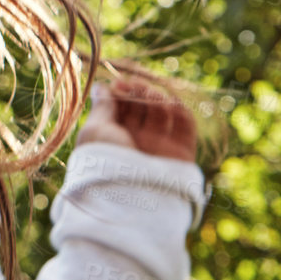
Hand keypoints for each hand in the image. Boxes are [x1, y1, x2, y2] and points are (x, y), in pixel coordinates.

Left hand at [75, 77, 196, 161]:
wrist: (130, 196)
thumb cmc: (104, 162)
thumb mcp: (95, 131)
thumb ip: (102, 107)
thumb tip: (100, 86)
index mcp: (113, 136)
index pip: (121, 106)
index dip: (121, 91)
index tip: (117, 83)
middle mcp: (136, 141)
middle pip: (142, 107)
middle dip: (139, 92)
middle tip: (133, 86)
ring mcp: (158, 146)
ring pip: (163, 112)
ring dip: (157, 98)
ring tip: (149, 95)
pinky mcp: (180, 153)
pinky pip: (185, 126)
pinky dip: (181, 110)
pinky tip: (171, 101)